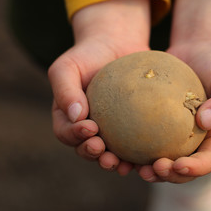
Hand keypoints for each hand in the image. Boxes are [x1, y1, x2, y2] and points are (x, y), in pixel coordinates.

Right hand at [48, 0, 149, 174]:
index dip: (76, 136)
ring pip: (110, 153)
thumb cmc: (87, 55)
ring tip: (123, 165)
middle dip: (94, 155)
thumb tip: (76, 116)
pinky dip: (138, 156)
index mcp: (69, 118)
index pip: (66, 132)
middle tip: (104, 153)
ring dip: (115, 163)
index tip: (90, 128)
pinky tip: (146, 159)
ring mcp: (111, 131)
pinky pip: (134, 146)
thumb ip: (65, 90)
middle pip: (87, 149)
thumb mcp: (68, 67)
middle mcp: (89, 128)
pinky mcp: (132, 129)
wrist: (116, 45)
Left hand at [138, 0, 210, 182]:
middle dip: (169, 175)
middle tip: (152, 169)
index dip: (196, 169)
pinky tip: (120, 148)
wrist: (199, 52)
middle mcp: (198, 142)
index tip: (179, 166)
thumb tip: (206, 123)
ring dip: (150, 169)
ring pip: (164, 160)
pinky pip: (148, 140)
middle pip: (185, 168)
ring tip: (134, 168)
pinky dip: (136, 149)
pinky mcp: (160, 126)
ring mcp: (178, 136)